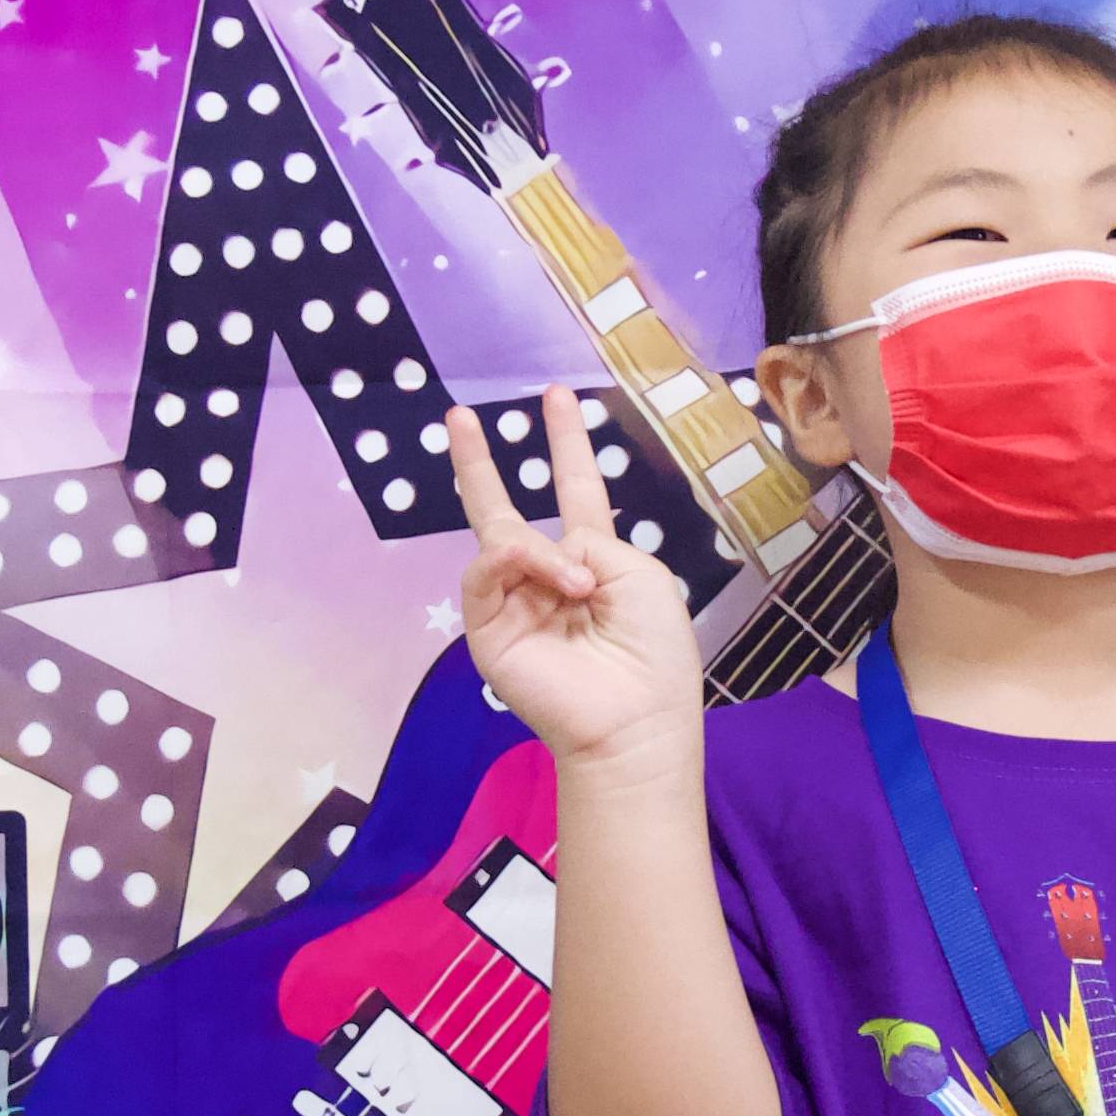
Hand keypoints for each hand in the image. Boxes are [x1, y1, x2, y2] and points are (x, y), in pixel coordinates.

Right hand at [439, 390, 702, 771]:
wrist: (634, 718)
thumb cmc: (654, 652)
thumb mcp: (639, 573)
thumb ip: (590, 540)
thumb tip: (547, 550)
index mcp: (592, 561)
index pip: (574, 491)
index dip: (568, 445)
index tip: (559, 397)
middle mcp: (546, 578)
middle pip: (503, 511)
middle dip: (480, 464)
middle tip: (461, 416)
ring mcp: (512, 604)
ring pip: (501, 542)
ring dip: (543, 556)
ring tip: (580, 588)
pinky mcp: (488, 631)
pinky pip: (485, 575)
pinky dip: (519, 565)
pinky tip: (556, 582)